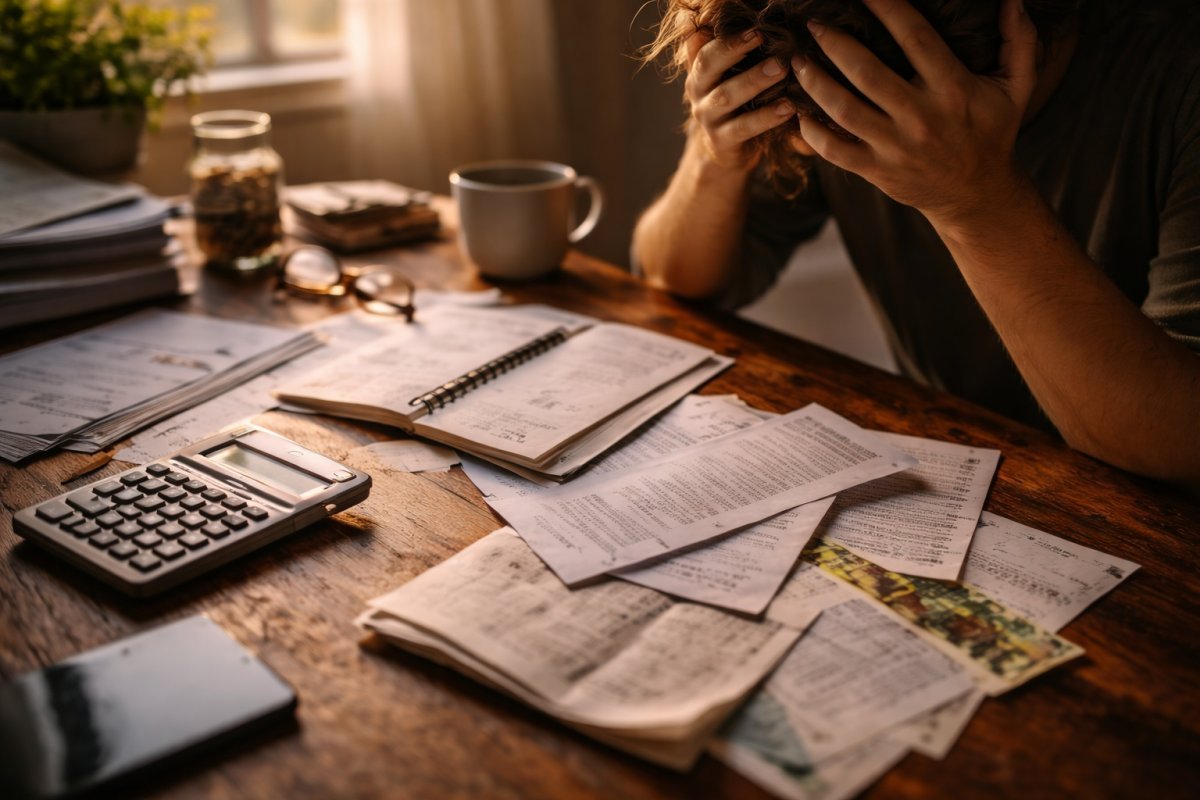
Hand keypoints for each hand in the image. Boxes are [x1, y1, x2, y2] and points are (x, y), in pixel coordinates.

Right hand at [684, 31, 794, 171]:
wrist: (727, 152)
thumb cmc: (736, 105)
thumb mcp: (729, 77)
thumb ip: (730, 53)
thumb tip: (735, 22)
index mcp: (699, 70)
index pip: (704, 46)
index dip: (727, 37)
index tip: (755, 27)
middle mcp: (697, 91)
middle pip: (707, 65)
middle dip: (733, 49)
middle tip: (763, 36)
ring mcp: (707, 117)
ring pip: (725, 96)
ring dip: (754, 80)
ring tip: (781, 69)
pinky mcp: (721, 141)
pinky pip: (743, 127)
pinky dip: (766, 117)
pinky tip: (788, 107)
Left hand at [792, 0, 1038, 229]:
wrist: (977, 194)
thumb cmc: (993, 132)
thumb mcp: (1017, 86)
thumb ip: (1018, 40)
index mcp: (953, 89)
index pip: (915, 37)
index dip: (886, 8)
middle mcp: (921, 117)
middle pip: (867, 72)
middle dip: (834, 43)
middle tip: (813, 23)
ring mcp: (896, 147)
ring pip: (843, 109)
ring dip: (814, 82)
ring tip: (797, 61)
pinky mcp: (877, 171)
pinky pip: (835, 150)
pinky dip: (811, 131)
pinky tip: (799, 111)